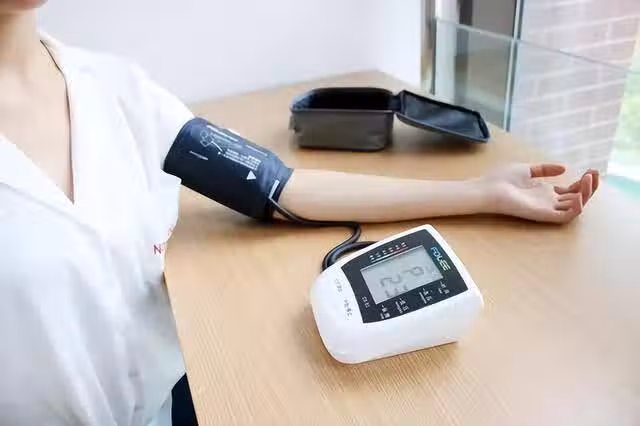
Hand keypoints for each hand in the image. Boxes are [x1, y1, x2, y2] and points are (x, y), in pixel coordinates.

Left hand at [482, 163, 598, 223]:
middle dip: (589, 187)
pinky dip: (576, 208)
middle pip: (576, 197)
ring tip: (588, 180)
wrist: (487, 188)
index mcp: (545, 192)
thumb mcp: (527, 169)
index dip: (583, 182)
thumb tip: (564, 168)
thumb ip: (545, 169)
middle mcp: (548, 202)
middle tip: (594, 174)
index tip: (591, 170)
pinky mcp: (542, 215)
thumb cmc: (501, 180)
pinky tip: (579, 195)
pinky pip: (564, 217)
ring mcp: (546, 209)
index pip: (571, 190)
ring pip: (574, 207)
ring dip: (586, 195)